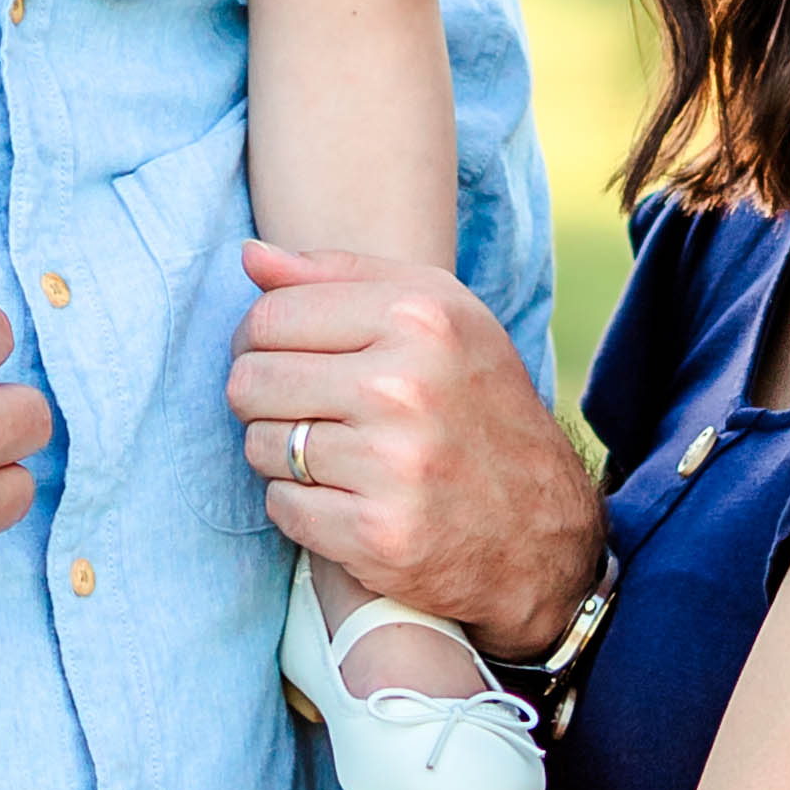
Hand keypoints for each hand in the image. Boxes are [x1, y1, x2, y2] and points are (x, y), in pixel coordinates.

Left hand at [227, 243, 604, 666]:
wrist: (540, 531)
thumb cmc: (475, 406)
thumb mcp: (437, 316)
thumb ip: (340, 277)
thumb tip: (249, 256)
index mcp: (420, 318)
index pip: (269, 316)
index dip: (256, 340)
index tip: (281, 359)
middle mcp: (406, 387)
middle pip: (251, 381)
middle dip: (262, 400)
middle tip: (304, 412)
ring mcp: (393, 464)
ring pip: (260, 446)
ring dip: (282, 456)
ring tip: (334, 456)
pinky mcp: (378, 533)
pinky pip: (282, 506)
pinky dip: (301, 507)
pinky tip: (346, 500)